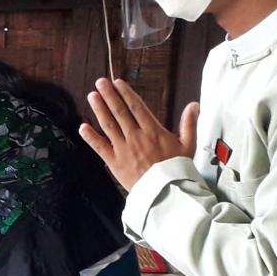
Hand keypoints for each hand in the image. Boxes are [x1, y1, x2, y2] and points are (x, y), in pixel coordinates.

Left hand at [79, 78, 198, 191]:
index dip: (126, 93)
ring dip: (99, 109)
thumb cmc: (177, 170)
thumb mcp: (188, 145)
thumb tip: (194, 105)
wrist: (166, 193)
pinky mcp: (115, 163)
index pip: (136, 107)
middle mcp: (136, 137)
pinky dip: (90, 137)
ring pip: (109, 125)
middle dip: (109, 95)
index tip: (118, 83)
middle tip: (100, 82)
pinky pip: (100, 148)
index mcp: (153, 131)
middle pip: (120, 112)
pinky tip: (82, 127)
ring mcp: (124, 149)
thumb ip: (189, 123)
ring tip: (92, 96)